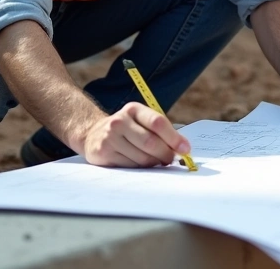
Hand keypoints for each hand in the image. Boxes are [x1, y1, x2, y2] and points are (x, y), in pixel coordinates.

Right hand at [76, 102, 191, 166]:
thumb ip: (161, 131)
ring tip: (156, 161)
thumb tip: (183, 148)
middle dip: (166, 154)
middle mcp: (119, 121)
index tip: (186, 149)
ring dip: (154, 163)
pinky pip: (130, 166)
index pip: (157, 122)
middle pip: (150, 142)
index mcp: (133, 109)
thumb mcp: (141, 122)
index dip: (174, 137)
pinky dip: (140, 168)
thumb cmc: (128, 129)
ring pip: (142, 158)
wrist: (93, 134)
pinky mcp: (103, 153)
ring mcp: (110, 137)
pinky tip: (140, 164)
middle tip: (171, 159)